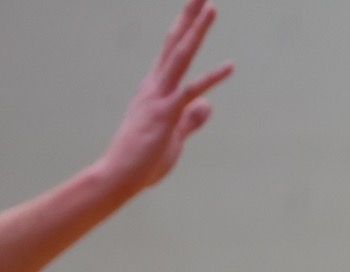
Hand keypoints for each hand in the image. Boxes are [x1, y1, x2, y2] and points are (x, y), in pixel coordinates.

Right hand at [96, 0, 233, 195]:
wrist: (119, 176)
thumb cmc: (143, 160)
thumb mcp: (174, 136)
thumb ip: (191, 119)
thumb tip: (208, 105)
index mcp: (155, 89)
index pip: (173, 52)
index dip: (185, 29)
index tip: (196, 9)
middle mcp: (155, 86)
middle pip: (175, 44)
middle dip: (189, 18)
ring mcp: (159, 97)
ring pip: (181, 56)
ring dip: (196, 31)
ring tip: (211, 7)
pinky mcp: (166, 114)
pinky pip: (190, 90)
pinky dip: (210, 78)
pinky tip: (230, 66)